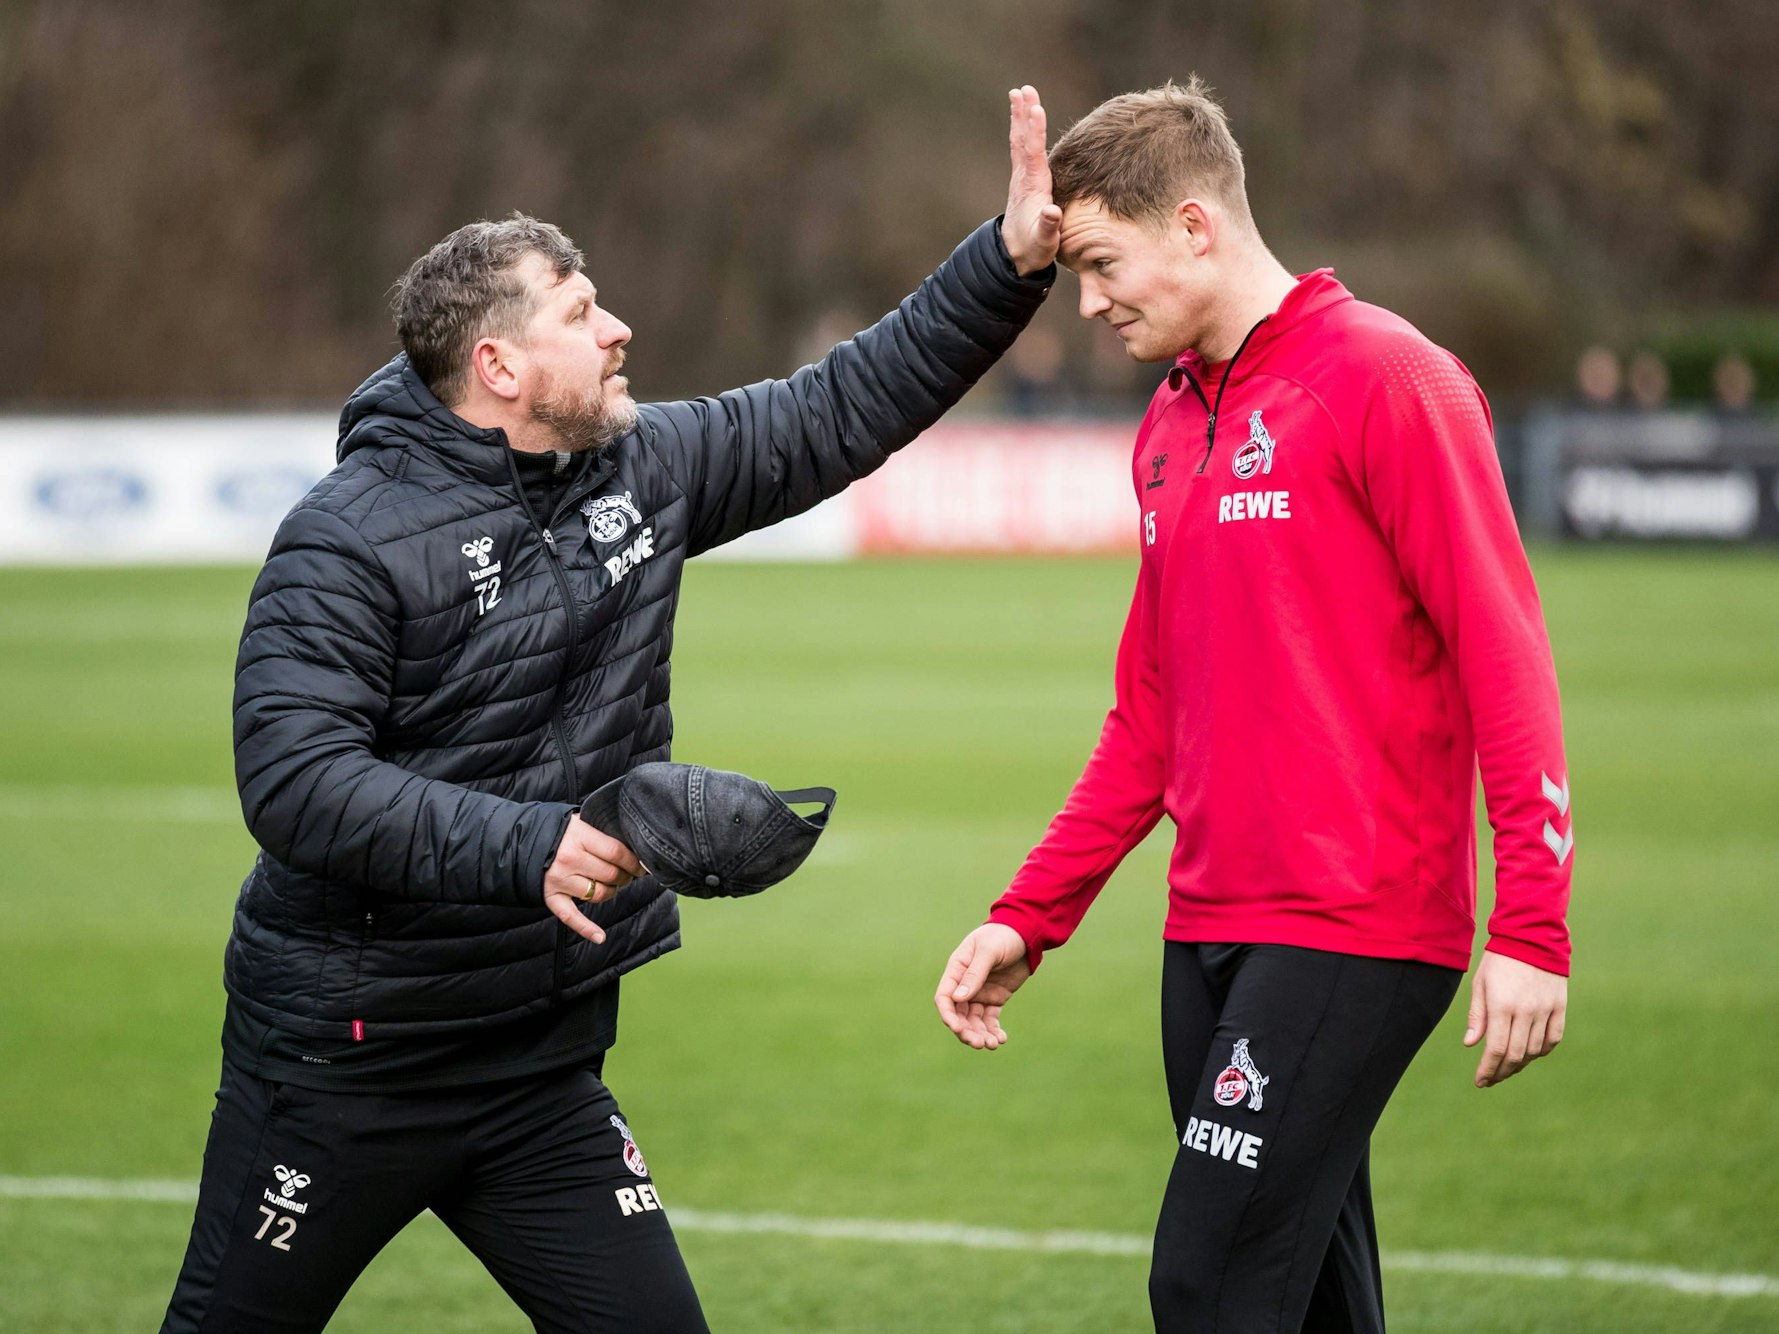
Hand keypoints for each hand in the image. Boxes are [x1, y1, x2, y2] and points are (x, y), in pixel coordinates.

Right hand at [542, 813, 642, 944]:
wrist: (519, 840)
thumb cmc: (556, 830)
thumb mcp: (577, 820)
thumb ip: (600, 829)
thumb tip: (632, 840)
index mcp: (578, 836)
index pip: (617, 852)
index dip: (634, 862)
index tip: (642, 865)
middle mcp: (569, 859)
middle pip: (611, 874)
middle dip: (626, 877)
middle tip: (630, 875)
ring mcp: (559, 880)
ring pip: (598, 894)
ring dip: (612, 892)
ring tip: (615, 885)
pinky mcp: (551, 897)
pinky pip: (570, 917)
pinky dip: (586, 928)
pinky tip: (600, 936)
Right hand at [935, 923, 1032, 1049]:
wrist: (1026, 933)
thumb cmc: (1003, 935)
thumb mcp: (989, 952)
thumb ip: (974, 974)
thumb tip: (958, 998)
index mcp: (957, 970)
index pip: (945, 997)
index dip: (948, 1015)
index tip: (958, 1029)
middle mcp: (965, 984)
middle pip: (959, 1014)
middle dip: (966, 1031)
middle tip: (979, 1043)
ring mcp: (980, 993)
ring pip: (974, 1021)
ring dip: (980, 1034)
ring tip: (993, 1044)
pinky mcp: (995, 999)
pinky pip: (990, 1020)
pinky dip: (993, 1031)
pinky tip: (1001, 1039)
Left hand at [1001, 85, 1062, 275]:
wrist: (1015, 256)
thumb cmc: (1033, 249)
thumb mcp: (1044, 242)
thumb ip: (1048, 226)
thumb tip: (1051, 211)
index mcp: (1033, 188)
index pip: (1034, 154)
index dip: (1035, 131)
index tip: (1035, 109)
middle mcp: (1025, 178)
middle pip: (1024, 140)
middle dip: (1024, 115)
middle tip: (1023, 89)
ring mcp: (1023, 178)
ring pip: (1021, 141)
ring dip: (1021, 117)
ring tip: (1020, 93)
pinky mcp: (1025, 180)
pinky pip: (1023, 149)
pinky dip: (1023, 131)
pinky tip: (1025, 120)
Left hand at [1463, 951, 1566, 1087]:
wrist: (1532, 937)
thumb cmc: (1500, 961)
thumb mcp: (1480, 984)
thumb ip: (1477, 1016)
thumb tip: (1471, 1044)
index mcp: (1502, 1006)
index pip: (1496, 1049)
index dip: (1488, 1070)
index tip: (1480, 1081)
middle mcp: (1525, 1011)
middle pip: (1516, 1055)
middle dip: (1501, 1072)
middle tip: (1491, 1079)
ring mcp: (1545, 1010)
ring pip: (1535, 1050)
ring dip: (1521, 1063)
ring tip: (1507, 1066)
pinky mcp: (1560, 1007)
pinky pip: (1553, 1038)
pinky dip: (1542, 1051)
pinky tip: (1531, 1054)